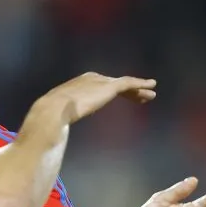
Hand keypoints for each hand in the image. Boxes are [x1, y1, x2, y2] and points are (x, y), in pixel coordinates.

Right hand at [37, 72, 156, 123]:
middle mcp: (91, 79)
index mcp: (79, 84)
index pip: (101, 87)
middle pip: (114, 84)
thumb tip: (57, 127)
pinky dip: (141, 84)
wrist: (55, 108)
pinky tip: (152, 86)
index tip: (121, 100)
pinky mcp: (110, 87)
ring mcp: (101, 82)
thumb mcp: (61, 112)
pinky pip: (129, 84)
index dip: (113, 93)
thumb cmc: (53, 114)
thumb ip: (65, 115)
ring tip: (150, 95)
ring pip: (125, 85)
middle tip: (140, 98)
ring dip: (138, 90)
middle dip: (128, 92)